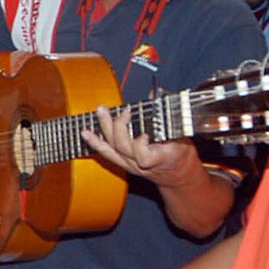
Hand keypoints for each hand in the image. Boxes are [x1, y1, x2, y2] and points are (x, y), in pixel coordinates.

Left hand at [82, 105, 203, 186]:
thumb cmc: (182, 154)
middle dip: (120, 126)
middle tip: (124, 111)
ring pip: (112, 148)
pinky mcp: (123, 163)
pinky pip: (106, 153)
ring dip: (104, 128)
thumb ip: (168, 115)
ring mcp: (130, 165)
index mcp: (159, 158)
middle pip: (123, 146)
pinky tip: (86, 133)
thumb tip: (156, 92)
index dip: (140, 142)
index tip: (146, 131)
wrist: (177, 176)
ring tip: (100, 112)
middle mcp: (140, 164)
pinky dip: (96, 142)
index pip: (143, 154)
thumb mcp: (182, 134)